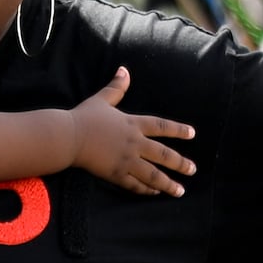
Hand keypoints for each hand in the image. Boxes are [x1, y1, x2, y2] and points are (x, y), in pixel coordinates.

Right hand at [69, 66, 195, 195]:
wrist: (69, 137)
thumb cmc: (84, 117)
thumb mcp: (102, 99)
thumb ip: (116, 87)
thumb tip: (124, 70)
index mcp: (133, 124)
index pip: (161, 126)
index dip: (178, 130)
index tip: (192, 134)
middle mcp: (134, 143)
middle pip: (163, 155)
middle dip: (180, 163)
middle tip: (193, 170)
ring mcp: (126, 160)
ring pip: (152, 174)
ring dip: (168, 183)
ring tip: (180, 191)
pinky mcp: (115, 174)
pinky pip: (134, 184)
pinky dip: (146, 190)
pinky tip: (154, 193)